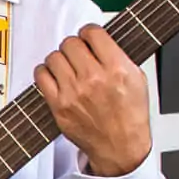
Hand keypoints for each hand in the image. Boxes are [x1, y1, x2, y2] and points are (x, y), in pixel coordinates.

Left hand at [34, 24, 150, 178]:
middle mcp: (94, 78)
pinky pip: (41, 75)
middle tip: (78, 54)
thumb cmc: (130, 115)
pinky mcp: (58, 105)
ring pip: (54, 57)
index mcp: (117, 68)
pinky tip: (55, 76)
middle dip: (74, 46)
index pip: (93, 33)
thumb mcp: (137, 79)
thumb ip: (119, 56)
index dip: (89, 33)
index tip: (89, 37)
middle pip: (70, 43)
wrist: (120, 145)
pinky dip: (45, 72)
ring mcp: (74, 92)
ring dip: (59, 58)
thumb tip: (101, 40)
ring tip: (67, 66)